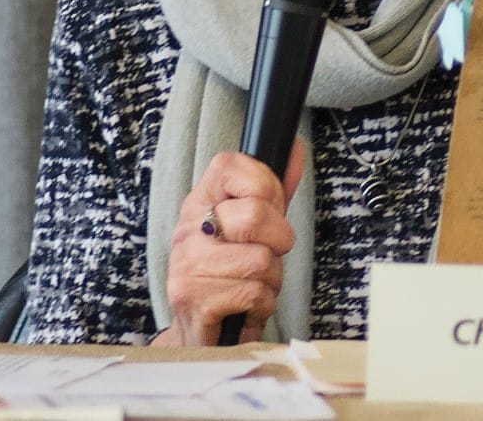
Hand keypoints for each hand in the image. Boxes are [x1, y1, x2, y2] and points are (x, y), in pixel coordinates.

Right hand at [155, 140, 303, 345]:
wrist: (203, 333)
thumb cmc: (233, 273)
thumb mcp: (253, 228)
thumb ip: (275, 191)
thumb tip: (295, 149)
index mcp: (201, 199)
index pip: (234, 166)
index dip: (268, 190)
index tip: (268, 212)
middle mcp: (187, 227)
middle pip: (255, 214)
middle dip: (279, 241)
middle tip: (268, 255)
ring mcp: (186, 263)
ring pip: (261, 260)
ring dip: (270, 280)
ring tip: (252, 284)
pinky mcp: (192, 300)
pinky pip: (254, 294)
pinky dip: (261, 306)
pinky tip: (244, 307)